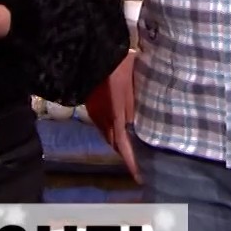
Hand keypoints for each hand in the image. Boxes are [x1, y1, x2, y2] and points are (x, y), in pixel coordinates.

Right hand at [85, 53, 139, 182]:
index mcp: (114, 119)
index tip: (138, 177)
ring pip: (107, 134)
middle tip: (137, 160)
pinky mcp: (91, 105)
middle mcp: (102, 120)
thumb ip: (137, 108)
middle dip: (125, 154)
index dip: (131, 164)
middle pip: (114, 144)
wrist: (95, 52)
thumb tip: (139, 125)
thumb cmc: (119, 68)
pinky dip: (111, 130)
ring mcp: (94, 113)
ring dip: (117, 142)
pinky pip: (102, 124)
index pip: (124, 148)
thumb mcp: (134, 89)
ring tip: (129, 146)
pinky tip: (118, 126)